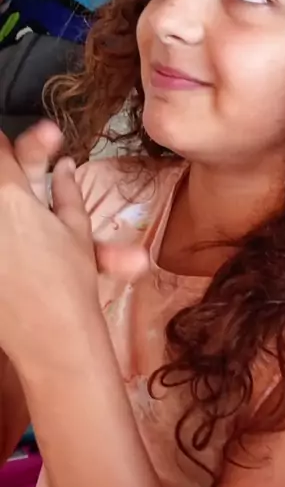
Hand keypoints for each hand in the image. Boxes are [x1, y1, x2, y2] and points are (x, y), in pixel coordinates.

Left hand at [0, 123, 146, 369]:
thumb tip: (65, 165)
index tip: (15, 155)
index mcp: (10, 193)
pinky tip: (14, 256)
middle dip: (6, 181)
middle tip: (21, 197)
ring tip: (20, 234)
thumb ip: (67, 192)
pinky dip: (3, 245)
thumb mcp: (76, 231)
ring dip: (4, 216)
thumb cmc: (69, 283)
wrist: (50, 336)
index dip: (9, 150)